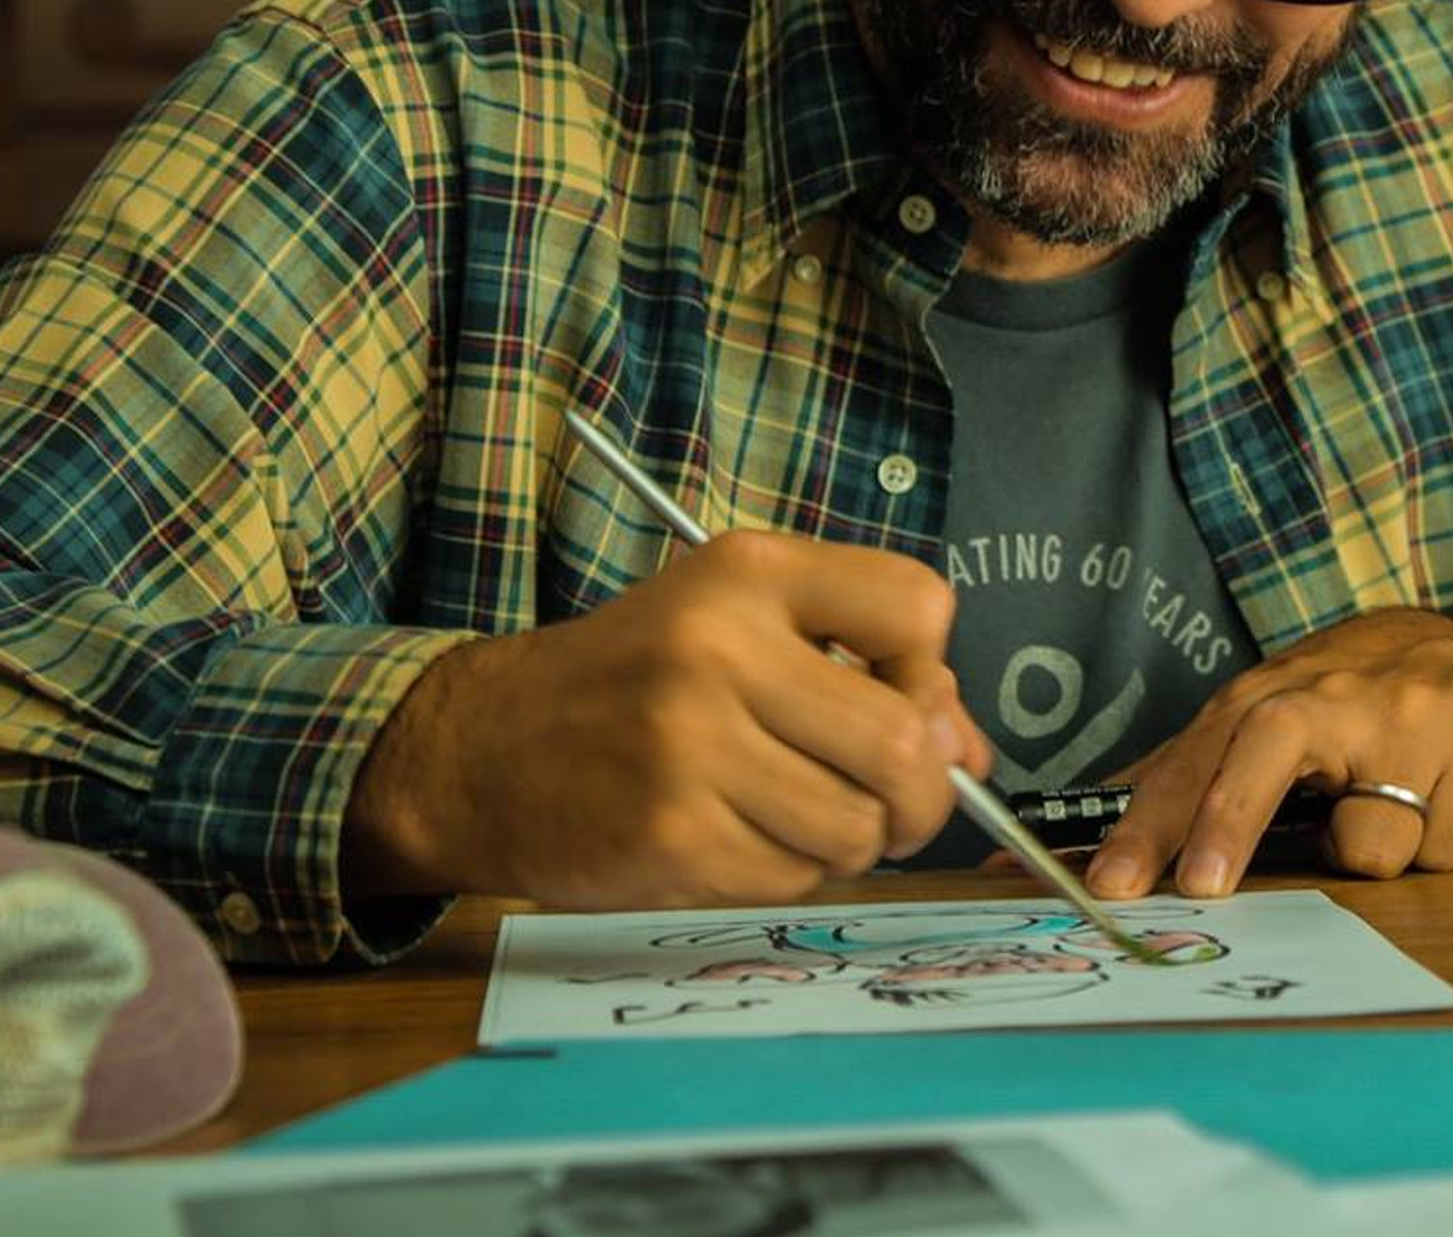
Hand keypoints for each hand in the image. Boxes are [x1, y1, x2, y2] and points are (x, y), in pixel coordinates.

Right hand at [345, 530, 994, 908]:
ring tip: (789, 814)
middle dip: (920, 793)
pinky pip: (794, 878)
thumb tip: (971, 755)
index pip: (920, 607)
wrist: (481, 748)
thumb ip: (865, 673)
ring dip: (847, 840)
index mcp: (748, 573)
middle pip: (906, 742)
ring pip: (859, 828)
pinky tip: (732, 839)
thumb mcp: (740, 630)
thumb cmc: (632, 686)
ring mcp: (691, 746)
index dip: (931, 667)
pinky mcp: (671, 836)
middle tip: (887, 802)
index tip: (893, 690)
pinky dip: (785, 873)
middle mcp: (720, 648)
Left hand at [1084, 608, 1452, 898]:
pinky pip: (1442, 850)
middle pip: (1265, 751)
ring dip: (1370, 854)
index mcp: (1265, 697)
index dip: (1148, 823)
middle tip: (1203, 886)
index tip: (1114, 880)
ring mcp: (1409, 715)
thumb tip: (1085, 830)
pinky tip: (1436, 799)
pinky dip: (1435, 844)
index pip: (1192, 760)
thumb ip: (1186, 775)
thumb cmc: (1347, 706)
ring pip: (1371, 844)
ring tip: (1383, 811)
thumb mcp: (1264, 721)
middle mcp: (1331, 695)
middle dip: (1228, 820)